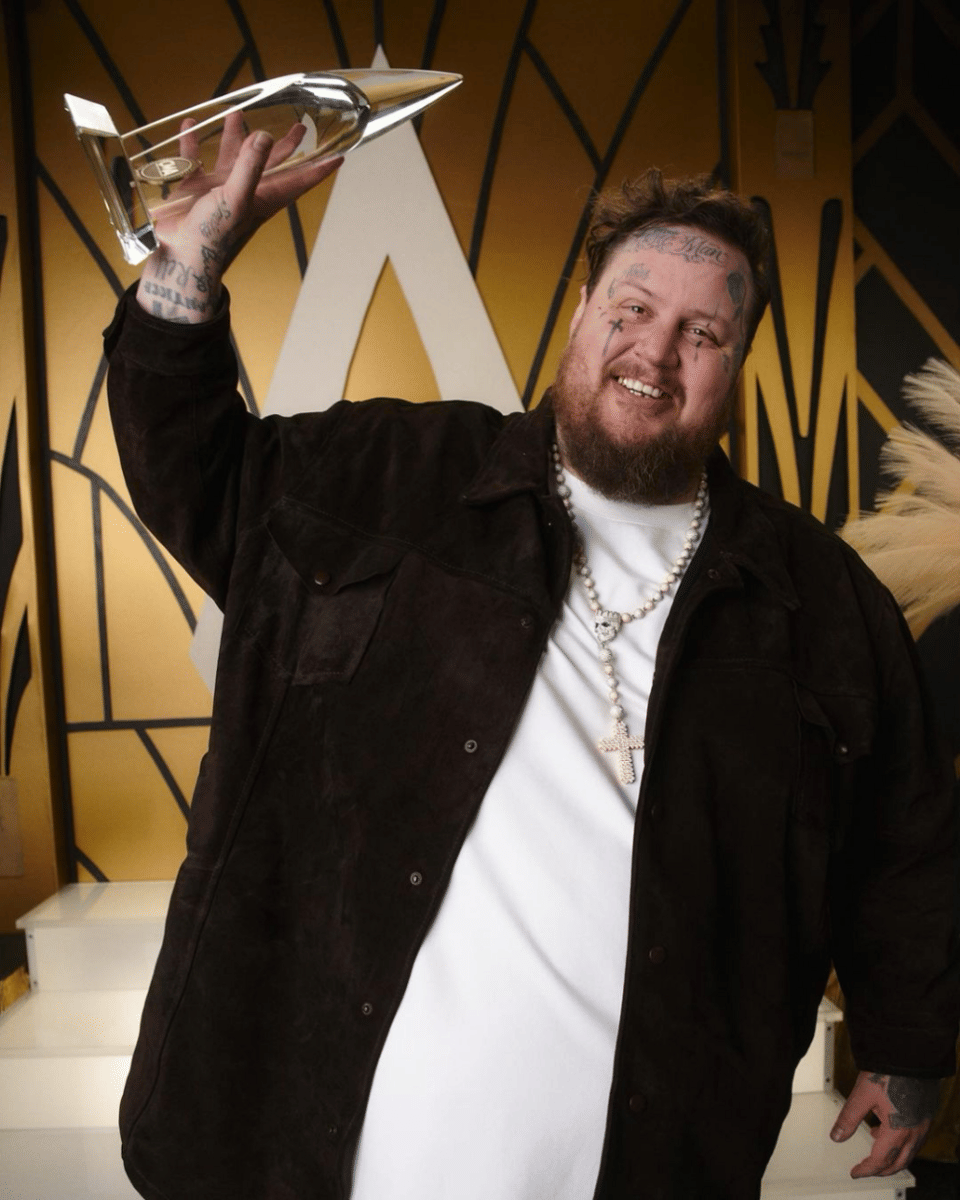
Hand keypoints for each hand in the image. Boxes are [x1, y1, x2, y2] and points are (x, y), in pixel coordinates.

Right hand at [136, 112, 341, 323]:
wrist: (182, 257)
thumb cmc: (212, 235)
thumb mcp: (236, 197)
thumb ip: (250, 166)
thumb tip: (264, 135)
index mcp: (263, 196)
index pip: (299, 179)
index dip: (319, 168)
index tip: (339, 156)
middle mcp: (245, 190)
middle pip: (271, 162)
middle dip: (285, 144)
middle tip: (299, 125)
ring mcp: (220, 189)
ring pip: (231, 155)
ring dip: (234, 135)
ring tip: (236, 112)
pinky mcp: (196, 189)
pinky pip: (194, 160)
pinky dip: (192, 143)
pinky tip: (191, 125)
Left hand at [830, 1069, 938, 1176]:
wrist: (911, 1056)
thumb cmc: (888, 1072)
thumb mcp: (862, 1095)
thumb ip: (849, 1118)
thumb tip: (836, 1136)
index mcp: (897, 1132)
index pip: (880, 1161)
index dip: (866, 1170)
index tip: (855, 1173)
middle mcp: (914, 1133)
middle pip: (897, 1163)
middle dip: (880, 1170)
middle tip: (865, 1169)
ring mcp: (922, 1125)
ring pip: (908, 1153)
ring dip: (892, 1158)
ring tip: (875, 1150)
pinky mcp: (926, 1116)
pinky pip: (915, 1140)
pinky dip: (901, 1144)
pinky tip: (887, 1130)